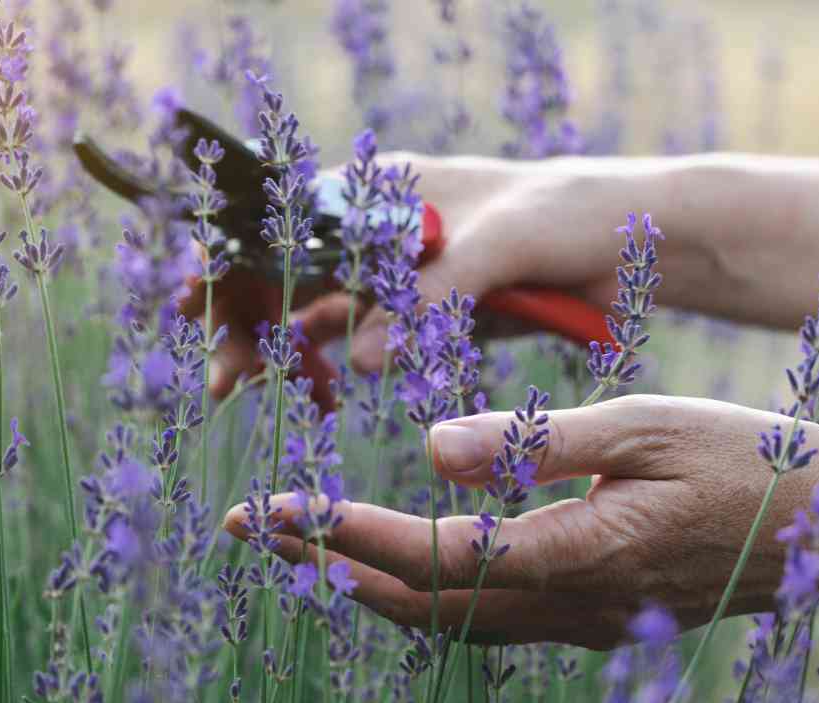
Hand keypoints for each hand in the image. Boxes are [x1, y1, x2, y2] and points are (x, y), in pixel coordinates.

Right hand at [183, 153, 631, 397]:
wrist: (624, 241)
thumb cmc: (562, 217)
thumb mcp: (500, 243)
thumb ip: (432, 294)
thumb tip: (358, 358)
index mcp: (381, 188)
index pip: (283, 215)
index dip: (232, 252)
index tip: (194, 295)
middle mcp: (372, 228)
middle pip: (281, 268)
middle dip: (239, 316)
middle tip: (221, 378)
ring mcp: (389, 274)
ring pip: (306, 308)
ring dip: (269, 346)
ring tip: (236, 391)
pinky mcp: (414, 314)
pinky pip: (350, 339)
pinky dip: (322, 365)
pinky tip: (310, 397)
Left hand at [223, 395, 818, 648]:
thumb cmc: (751, 459)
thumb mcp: (645, 425)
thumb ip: (534, 442)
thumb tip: (431, 450)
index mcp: (579, 554)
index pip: (432, 556)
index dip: (345, 533)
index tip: (278, 506)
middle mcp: (570, 607)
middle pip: (420, 602)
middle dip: (327, 563)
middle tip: (254, 527)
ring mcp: (583, 624)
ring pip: (448, 622)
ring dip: (367, 585)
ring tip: (303, 546)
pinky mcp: (596, 618)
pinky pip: (489, 620)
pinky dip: (427, 596)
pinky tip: (399, 569)